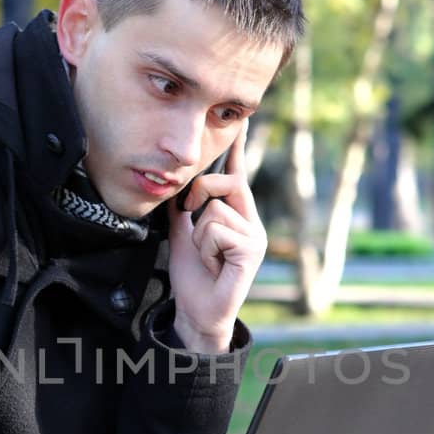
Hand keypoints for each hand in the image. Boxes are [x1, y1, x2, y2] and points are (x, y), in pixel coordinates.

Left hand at [165, 120, 265, 350]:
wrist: (196, 311)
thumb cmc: (193, 277)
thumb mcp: (183, 234)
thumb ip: (184, 210)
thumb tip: (178, 185)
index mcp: (236, 216)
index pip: (236, 176)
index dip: (237, 149)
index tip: (241, 121)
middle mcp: (251, 222)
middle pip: (227, 182)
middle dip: (201, 193)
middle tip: (190, 220)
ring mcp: (254, 236)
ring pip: (214, 210)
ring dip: (199, 236)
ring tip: (207, 257)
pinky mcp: (252, 250)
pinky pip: (217, 229)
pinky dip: (206, 248)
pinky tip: (214, 265)